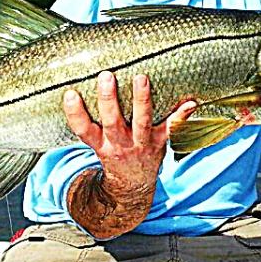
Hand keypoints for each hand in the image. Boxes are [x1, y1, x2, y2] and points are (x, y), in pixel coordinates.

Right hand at [63, 71, 196, 188]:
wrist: (132, 185)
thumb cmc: (113, 152)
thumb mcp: (95, 142)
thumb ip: (87, 120)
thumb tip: (73, 86)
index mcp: (100, 143)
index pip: (83, 129)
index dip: (75, 113)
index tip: (70, 94)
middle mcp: (119, 144)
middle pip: (112, 122)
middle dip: (108, 100)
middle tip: (106, 76)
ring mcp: (141, 143)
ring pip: (141, 122)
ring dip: (141, 100)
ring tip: (141, 78)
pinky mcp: (160, 142)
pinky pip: (171, 128)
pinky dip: (182, 116)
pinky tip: (191, 102)